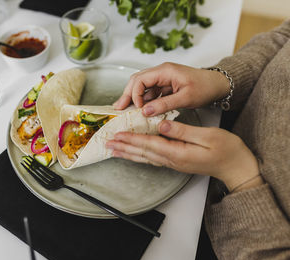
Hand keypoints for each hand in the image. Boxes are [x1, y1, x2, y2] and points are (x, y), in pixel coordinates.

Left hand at [106, 120, 262, 191]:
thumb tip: (162, 125)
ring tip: (114, 151)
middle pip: (142, 153)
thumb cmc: (226, 150)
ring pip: (144, 158)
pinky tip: (133, 154)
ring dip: (128, 153)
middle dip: (123, 148)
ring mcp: (173, 163)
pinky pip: (151, 159)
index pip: (148, 144)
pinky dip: (139, 156)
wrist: (236, 167)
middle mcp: (172, 160)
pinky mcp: (176, 162)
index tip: (117, 135)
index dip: (131, 139)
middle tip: (107, 144)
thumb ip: (183, 131)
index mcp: (178, 153)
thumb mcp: (208, 136)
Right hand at [113, 62, 230, 115]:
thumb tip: (146, 111)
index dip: (134, 94)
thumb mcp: (185, 98)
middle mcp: (161, 72)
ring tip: (127, 111)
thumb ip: (164, 104)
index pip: (140, 79)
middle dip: (127, 94)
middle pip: (137, 81)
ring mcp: (162, 78)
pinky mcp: (165, 85)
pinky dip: (144, 101)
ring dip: (134, 98)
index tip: (137, 108)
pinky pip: (150, 92)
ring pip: (141, 86)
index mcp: (165, 70)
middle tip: (119, 108)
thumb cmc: (205, 88)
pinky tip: (142, 110)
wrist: (218, 85)